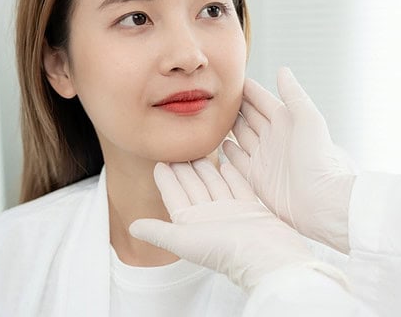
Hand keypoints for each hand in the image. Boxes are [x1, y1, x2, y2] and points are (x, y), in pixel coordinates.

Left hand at [129, 158, 340, 291]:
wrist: (267, 256)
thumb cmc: (227, 251)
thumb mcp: (185, 240)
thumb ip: (159, 232)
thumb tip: (132, 227)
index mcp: (192, 224)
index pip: (175, 196)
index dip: (166, 179)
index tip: (158, 160)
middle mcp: (210, 217)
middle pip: (194, 186)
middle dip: (184, 167)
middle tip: (177, 144)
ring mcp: (231, 212)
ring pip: (214, 184)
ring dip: (205, 166)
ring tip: (198, 147)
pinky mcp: (250, 208)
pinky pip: (237, 186)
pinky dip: (230, 173)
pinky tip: (226, 161)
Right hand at [223, 67, 355, 252]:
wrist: (320, 200)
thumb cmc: (319, 157)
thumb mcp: (308, 119)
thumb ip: (293, 94)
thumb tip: (282, 70)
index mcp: (286, 121)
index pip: (261, 100)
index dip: (248, 89)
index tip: (230, 78)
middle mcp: (274, 137)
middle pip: (249, 116)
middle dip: (233, 105)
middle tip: (213, 94)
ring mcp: (264, 157)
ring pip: (240, 135)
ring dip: (227, 126)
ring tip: (210, 115)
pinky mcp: (256, 177)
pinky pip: (237, 159)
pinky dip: (227, 151)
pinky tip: (217, 143)